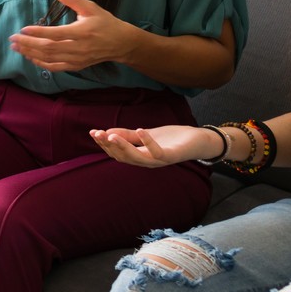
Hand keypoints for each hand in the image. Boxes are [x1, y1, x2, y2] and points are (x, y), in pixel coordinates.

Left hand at [11, 0, 137, 71]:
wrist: (120, 43)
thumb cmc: (105, 23)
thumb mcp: (91, 8)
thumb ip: (72, 0)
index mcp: (82, 32)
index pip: (55, 34)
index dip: (38, 33)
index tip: (22, 29)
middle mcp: (79, 48)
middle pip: (48, 48)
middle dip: (28, 44)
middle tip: (12, 39)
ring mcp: (77, 59)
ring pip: (49, 58)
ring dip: (30, 53)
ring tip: (16, 48)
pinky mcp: (76, 66)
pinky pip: (55, 67)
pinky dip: (41, 63)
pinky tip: (30, 57)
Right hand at [88, 124, 213, 168]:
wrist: (198, 141)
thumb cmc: (172, 139)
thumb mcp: (146, 134)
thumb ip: (128, 135)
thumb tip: (107, 132)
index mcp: (139, 156)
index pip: (117, 153)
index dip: (104, 144)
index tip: (92, 132)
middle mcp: (147, 162)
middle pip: (123, 157)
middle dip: (109, 146)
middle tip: (97, 134)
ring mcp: (159, 161)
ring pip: (136, 158)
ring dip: (122, 147)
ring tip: (111, 135)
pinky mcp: (172, 156)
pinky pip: (157, 152)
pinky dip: (147, 142)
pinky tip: (140, 129)